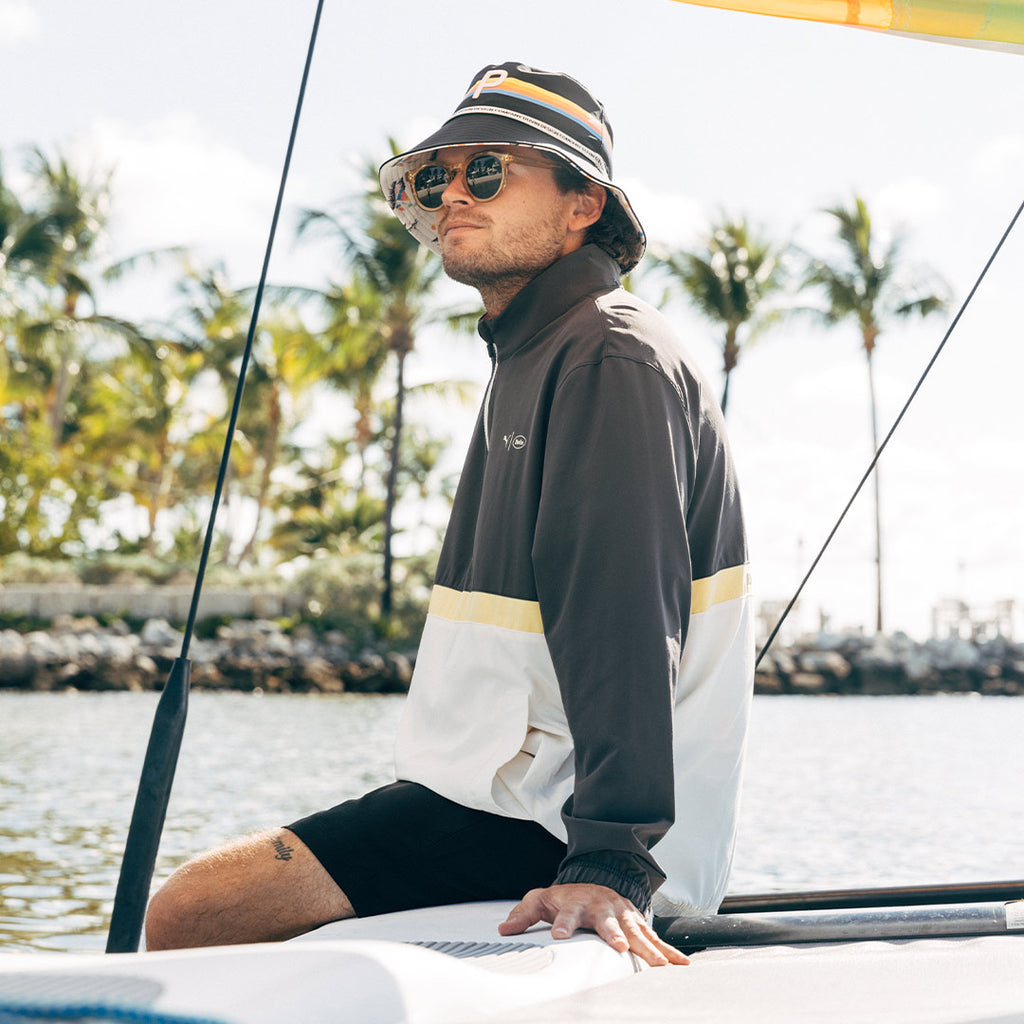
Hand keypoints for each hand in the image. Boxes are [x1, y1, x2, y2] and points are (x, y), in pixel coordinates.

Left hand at [497, 883, 688, 966]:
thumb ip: (524, 914)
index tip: (558, 936)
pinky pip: (655, 938)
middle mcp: (602, 908)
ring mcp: (623, 915)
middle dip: (613, 934)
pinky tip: (680, 964)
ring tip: (659, 964)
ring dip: (647, 947)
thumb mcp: (541, 900)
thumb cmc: (567, 898)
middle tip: (619, 946)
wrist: (595, 882)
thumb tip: (504, 929)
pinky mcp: (637, 923)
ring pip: (636, 931)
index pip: (566, 915)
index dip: (562, 925)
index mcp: (576, 904)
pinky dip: (669, 951)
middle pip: (607, 922)